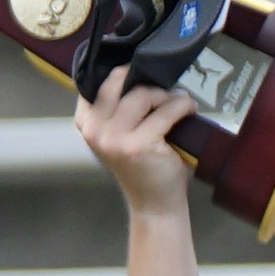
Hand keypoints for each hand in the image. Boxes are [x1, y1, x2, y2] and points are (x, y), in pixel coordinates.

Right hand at [77, 70, 200, 217]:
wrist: (154, 204)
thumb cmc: (142, 168)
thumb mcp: (118, 136)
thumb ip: (116, 110)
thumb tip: (137, 73)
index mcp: (85, 122)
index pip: (98, 83)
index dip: (122, 73)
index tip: (141, 70)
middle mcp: (95, 129)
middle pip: (119, 84)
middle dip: (145, 80)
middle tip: (166, 88)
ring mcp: (114, 138)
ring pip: (142, 96)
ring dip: (166, 94)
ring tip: (181, 101)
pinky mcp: (138, 145)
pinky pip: (164, 113)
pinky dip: (180, 106)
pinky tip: (188, 108)